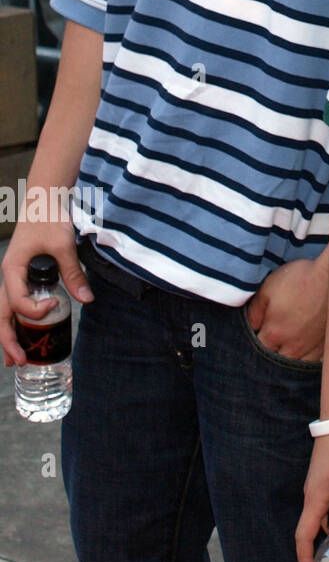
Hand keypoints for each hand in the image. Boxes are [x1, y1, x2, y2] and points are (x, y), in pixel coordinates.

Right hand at [0, 207, 92, 366]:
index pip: (18, 301)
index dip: (35, 310)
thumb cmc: (49, 218)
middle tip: (19, 362)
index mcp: (12, 269)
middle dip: (8, 339)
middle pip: (2, 314)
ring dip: (10, 334)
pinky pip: (15, 302)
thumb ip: (73, 272)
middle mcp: (8, 276)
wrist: (44, 199)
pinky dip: (18, 320)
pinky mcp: (22, 275)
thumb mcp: (63, 245)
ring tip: (16, 358)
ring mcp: (13, 276)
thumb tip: (87, 299)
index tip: (56, 305)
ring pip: (6, 311)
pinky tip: (24, 333)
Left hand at [245, 255, 327, 361]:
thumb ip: (255, 310)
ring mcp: (311, 347)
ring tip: (284, 351)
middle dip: (269, 355)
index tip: (256, 335)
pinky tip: (303, 354)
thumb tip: (250, 326)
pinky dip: (305, 360)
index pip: (256, 349)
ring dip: (287, 361)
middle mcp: (292, 347)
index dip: (252, 344)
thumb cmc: (300, 279)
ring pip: (294, 365)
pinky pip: (312, 362)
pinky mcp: (326, 343)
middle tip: (269, 343)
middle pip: (275, 362)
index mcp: (274, 334)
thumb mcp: (269, 287)